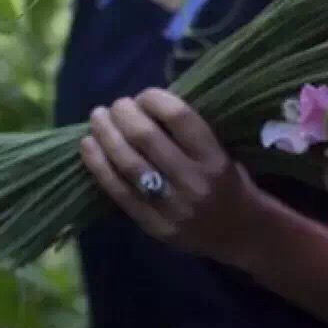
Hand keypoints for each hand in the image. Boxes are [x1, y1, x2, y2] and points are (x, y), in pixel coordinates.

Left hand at [80, 88, 263, 261]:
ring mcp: (172, 207)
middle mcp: (194, 182)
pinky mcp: (154, 225)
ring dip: (106, 135)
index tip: (144, 96)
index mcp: (214, 158)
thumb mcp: (222, 150)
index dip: (153, 99)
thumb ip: (188, 132)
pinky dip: (98, 166)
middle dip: (123, 114)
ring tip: (97, 119)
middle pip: (146, 138)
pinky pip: (119, 192)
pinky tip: (88, 146)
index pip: (178, 117)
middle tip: (116, 105)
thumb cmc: (229, 181)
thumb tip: (143, 105)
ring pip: (128, 164)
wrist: (239, 231)